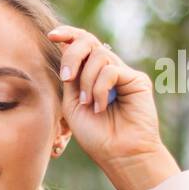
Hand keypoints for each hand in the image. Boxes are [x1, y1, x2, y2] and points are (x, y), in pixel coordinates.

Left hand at [47, 24, 168, 177]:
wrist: (118, 154)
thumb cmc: (95, 135)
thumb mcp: (73, 103)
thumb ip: (71, 78)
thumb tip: (65, 48)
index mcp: (91, 75)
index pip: (81, 44)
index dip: (68, 34)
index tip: (51, 35)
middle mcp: (108, 71)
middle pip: (89, 41)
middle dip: (72, 54)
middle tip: (66, 77)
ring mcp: (123, 74)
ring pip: (99, 55)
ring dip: (87, 80)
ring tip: (88, 104)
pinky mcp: (137, 80)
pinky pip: (111, 70)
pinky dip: (100, 88)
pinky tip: (101, 107)